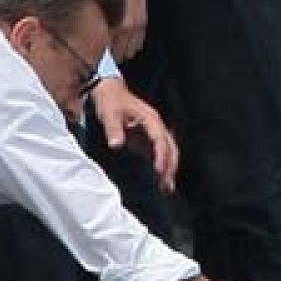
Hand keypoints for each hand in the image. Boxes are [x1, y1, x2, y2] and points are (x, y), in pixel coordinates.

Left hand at [90, 77, 177, 191]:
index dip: (161, 156)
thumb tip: (116, 145)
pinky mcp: (150, 139)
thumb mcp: (109, 113)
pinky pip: (162, 155)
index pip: (161, 140)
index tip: (159, 171)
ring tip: (167, 188)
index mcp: (151, 120)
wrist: (110, 92)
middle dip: (170, 167)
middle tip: (166, 185)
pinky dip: (164, 167)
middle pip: (171, 149)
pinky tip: (161, 180)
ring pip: (170, 153)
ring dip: (170, 170)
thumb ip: (113, 129)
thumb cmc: (111, 101)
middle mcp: (158, 127)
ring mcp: (156, 133)